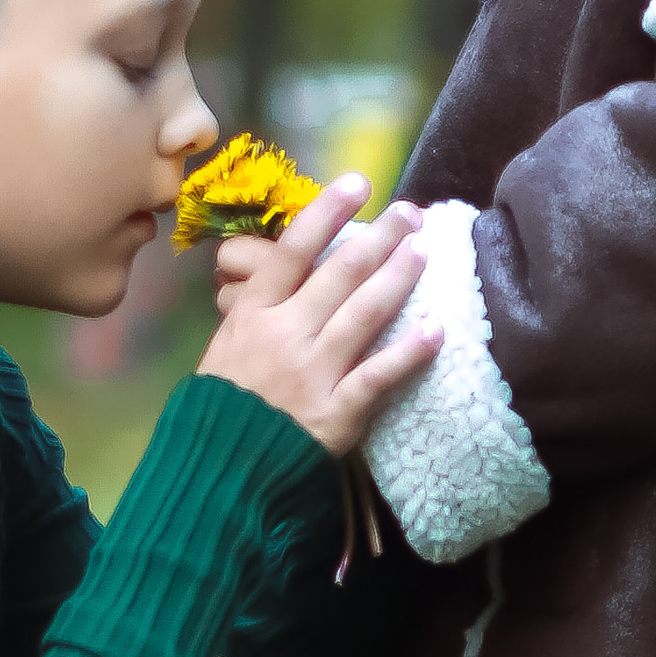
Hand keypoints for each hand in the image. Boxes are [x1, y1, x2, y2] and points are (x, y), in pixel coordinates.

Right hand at [194, 178, 438, 455]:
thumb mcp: (224, 348)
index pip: (292, 251)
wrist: (220, 472)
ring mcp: (313, 372)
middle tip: (410, 212)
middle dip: (379, 237)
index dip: (327, 213)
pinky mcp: (337, 411)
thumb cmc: (220, 407)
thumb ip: (254, 311)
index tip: (357, 184)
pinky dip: (410, 352)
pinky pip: (380, 375)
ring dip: (399, 278)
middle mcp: (285, 334)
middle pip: (339, 274)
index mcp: (252, 314)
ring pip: (364, 313)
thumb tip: (280, 273)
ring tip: (423, 251)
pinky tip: (436, 331)